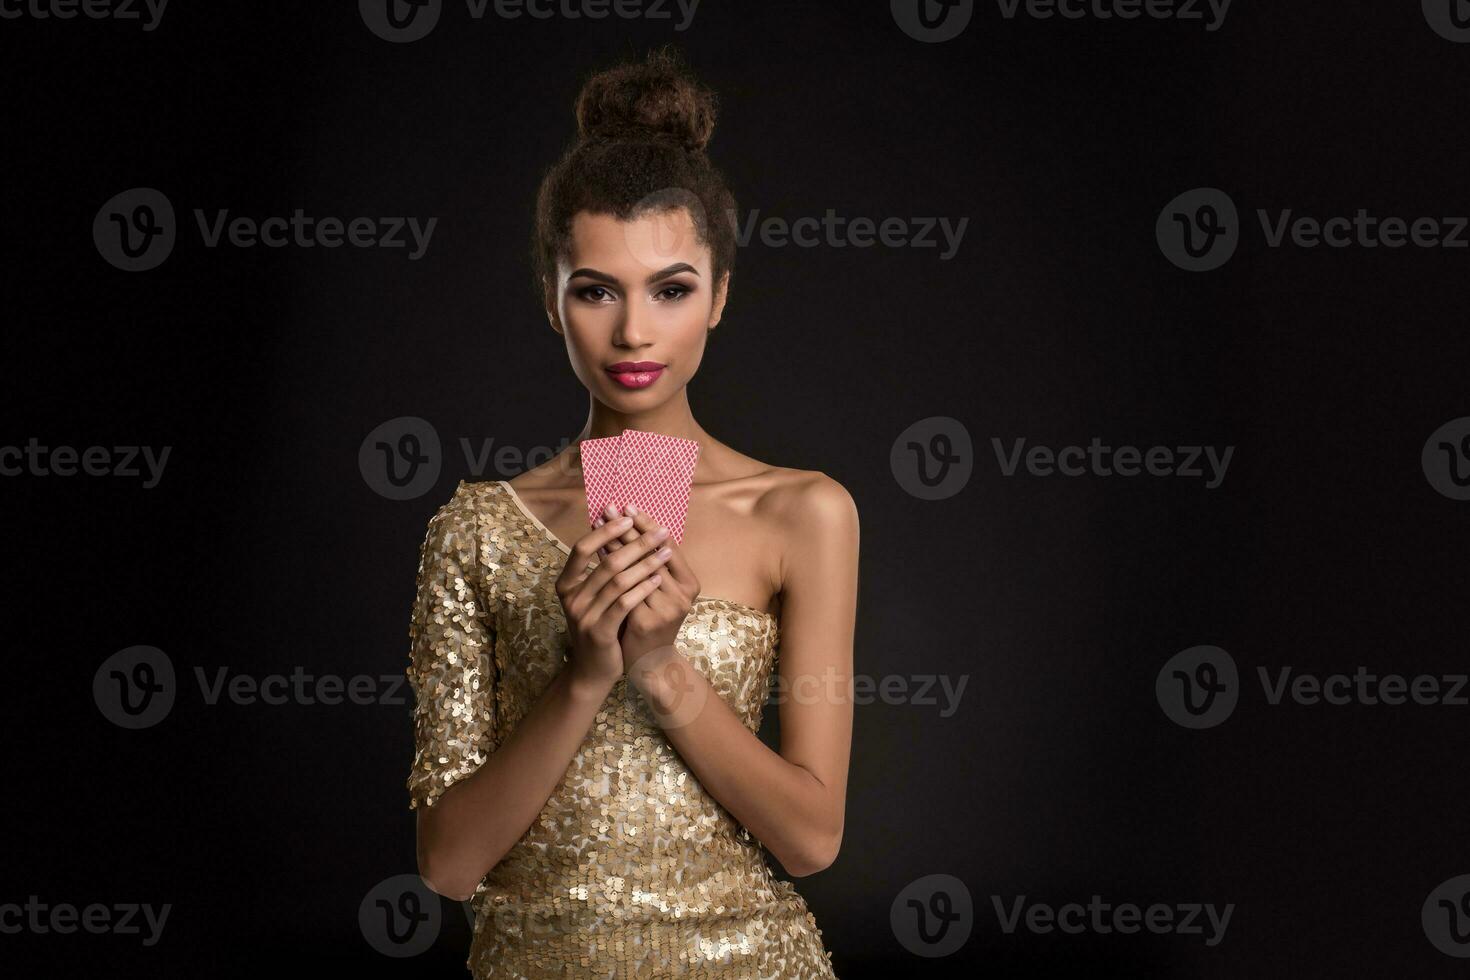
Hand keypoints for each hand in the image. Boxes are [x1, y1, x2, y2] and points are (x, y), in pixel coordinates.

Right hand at [555, 513, 672, 690]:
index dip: (605, 531)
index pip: (581, 549)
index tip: (629, 516)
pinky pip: (624, 603)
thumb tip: (620, 532)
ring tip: (664, 549)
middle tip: (659, 530)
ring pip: (617, 580)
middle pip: (606, 561)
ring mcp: (583, 616)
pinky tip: (658, 577)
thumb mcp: (594, 597)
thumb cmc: (599, 626)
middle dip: (635, 542)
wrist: (592, 671)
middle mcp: (571, 598)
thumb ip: (601, 570)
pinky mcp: (600, 632)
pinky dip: (642, 587)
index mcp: (566, 584)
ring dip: (645, 562)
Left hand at [597, 505, 699, 675]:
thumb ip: (655, 566)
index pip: (668, 545)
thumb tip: (636, 528)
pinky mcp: (646, 622)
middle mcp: (682, 595)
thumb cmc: (653, 622)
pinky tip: (597, 555)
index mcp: (690, 584)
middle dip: (628, 528)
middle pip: (651, 553)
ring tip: (600, 525)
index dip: (648, 524)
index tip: (628, 506)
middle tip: (609, 508)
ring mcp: (666, 610)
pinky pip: (625, 589)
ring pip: (637, 569)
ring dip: (616, 544)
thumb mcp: (661, 592)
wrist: (651, 663)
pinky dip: (610, 569)